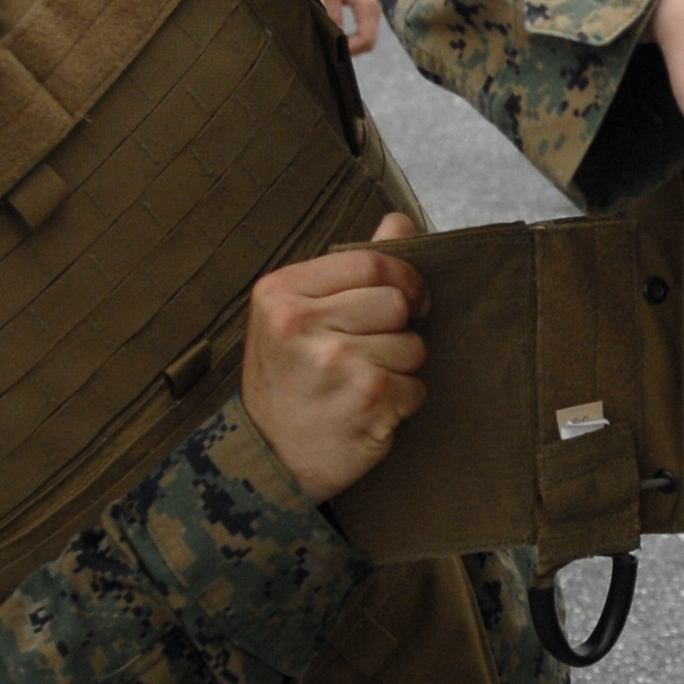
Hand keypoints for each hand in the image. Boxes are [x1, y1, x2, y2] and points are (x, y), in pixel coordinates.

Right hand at [241, 212, 425, 499]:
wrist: (267, 461)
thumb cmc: (287, 382)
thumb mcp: (294, 315)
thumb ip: (349, 268)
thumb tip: (400, 221)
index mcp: (281, 293)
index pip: (371, 263)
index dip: (402, 279)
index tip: (407, 300)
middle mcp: (302, 324)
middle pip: (396, 301)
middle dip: (397, 329)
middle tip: (368, 353)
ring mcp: (336, 362)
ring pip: (412, 346)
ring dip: (399, 369)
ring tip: (360, 384)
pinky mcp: (367, 401)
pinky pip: (416, 387)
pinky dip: (402, 402)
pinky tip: (367, 411)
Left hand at [312, 0, 380, 55]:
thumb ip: (334, 15)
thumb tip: (335, 38)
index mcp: (368, 7)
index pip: (366, 39)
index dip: (352, 49)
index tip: (335, 50)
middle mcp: (376, 12)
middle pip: (370, 42)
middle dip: (353, 49)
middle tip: (334, 49)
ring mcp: (376, 12)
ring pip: (370, 38)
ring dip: (355, 44)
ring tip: (337, 42)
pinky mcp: (372, 11)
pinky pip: (368, 31)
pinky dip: (357, 37)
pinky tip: (344, 36)